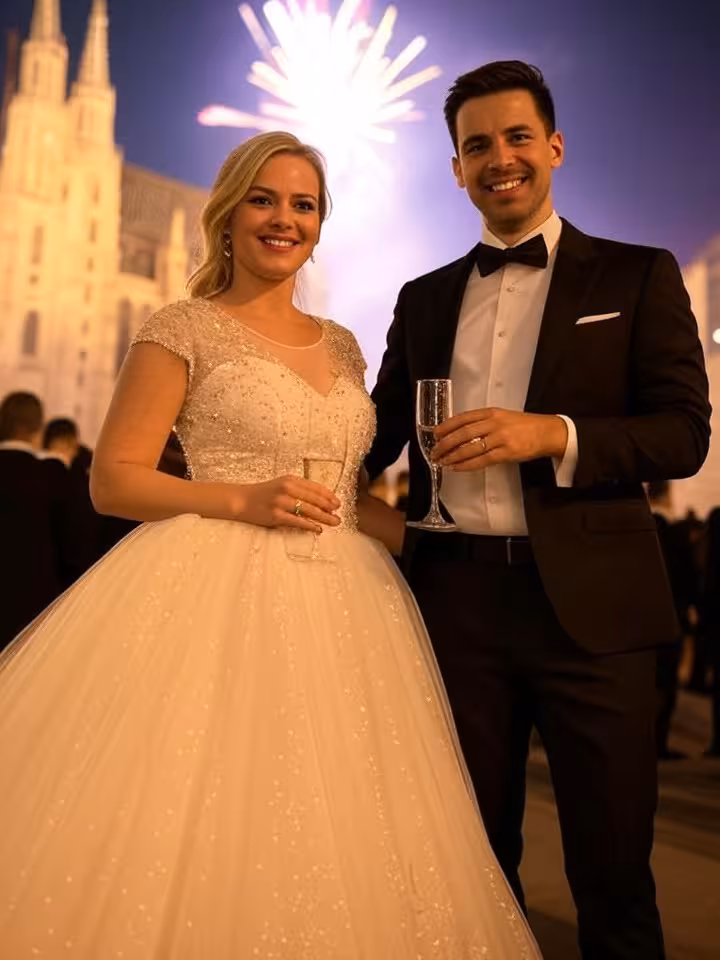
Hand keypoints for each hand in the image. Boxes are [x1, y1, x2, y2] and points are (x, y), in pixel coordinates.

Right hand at [235, 475, 340, 532]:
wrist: (242, 500)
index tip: (337, 502)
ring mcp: (282, 502)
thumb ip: (298, 489)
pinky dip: (310, 526)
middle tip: (338, 514)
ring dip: (324, 517)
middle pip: (314, 499)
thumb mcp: (281, 484)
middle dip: (329, 507)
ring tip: (334, 522)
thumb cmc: (263, 493)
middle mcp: (287, 489)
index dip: (328, 496)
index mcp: (290, 479)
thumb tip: (319, 500)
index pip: (315, 487)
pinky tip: (318, 529)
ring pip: (309, 510)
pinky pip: (298, 521)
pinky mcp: (276, 516)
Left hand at [431, 409, 567, 470]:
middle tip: (435, 451)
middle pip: (463, 433)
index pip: (464, 417)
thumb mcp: (503, 416)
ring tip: (442, 462)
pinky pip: (482, 460)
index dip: (447, 425)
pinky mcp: (507, 452)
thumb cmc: (524, 425)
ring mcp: (501, 438)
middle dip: (446, 443)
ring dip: (453, 456)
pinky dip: (467, 465)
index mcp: (492, 412)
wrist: (547, 432)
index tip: (435, 433)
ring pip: (470, 448)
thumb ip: (484, 421)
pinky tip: (457, 468)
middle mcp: (494, 423)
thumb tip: (460, 433)